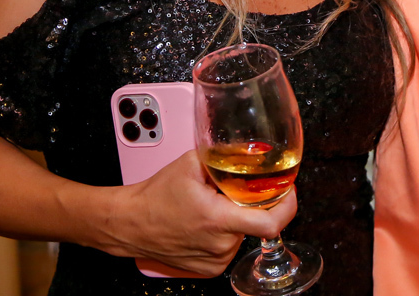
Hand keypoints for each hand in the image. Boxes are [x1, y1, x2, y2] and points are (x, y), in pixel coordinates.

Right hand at [99, 150, 297, 276]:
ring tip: (212, 205)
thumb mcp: (192, 163)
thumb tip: (253, 150)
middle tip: (235, 189)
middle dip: (253, 203)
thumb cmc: (156, 195)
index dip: (287, 205)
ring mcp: (216, 260)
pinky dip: (227, 232)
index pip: (270, 223)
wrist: (130, 224)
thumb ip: (225, 155)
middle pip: (257, 222)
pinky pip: (231, 246)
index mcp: (218, 219)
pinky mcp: (210, 269)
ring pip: (244, 233)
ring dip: (237, 217)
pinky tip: (207, 221)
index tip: (288, 190)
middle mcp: (220, 245)